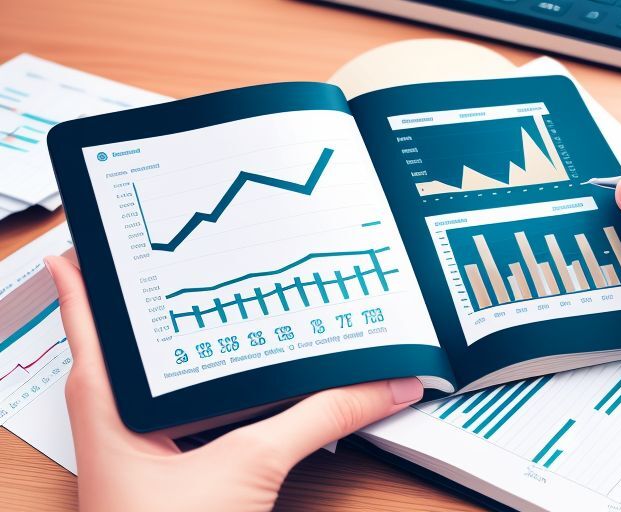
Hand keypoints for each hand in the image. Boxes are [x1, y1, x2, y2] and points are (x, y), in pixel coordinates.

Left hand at [45, 255, 422, 511]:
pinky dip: (234, 377)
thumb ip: (319, 418)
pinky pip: (207, 396)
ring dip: (210, 329)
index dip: (105, 251)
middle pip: (144, 321)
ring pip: (180, 359)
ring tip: (245, 285)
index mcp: (109, 390)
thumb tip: (379, 385)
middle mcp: (121, 403)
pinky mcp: (177, 452)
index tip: (124, 211)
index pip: (89, 298)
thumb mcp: (248, 465)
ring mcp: (149, 429)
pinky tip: (264, 365)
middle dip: (177, 278)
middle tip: (210, 232)